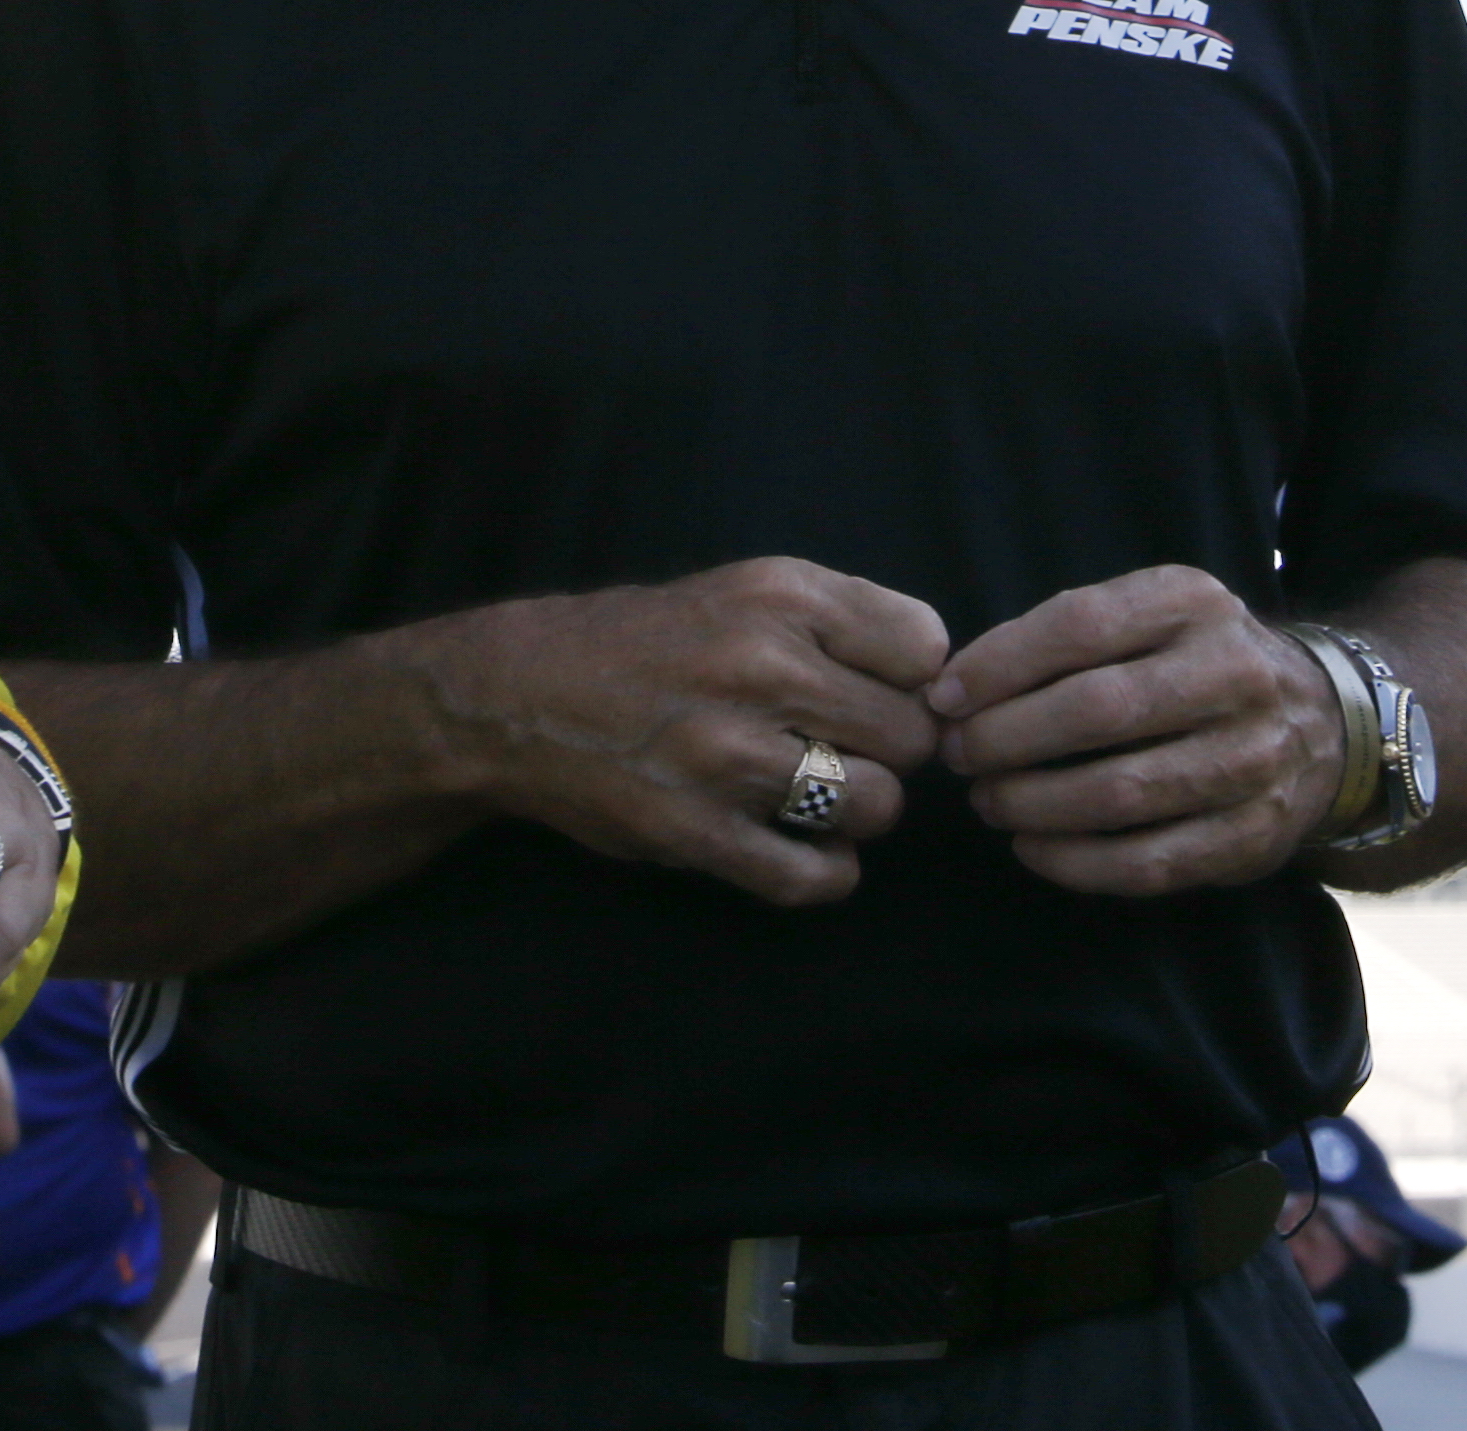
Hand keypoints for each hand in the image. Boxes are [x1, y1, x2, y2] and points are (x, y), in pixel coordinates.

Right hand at [404, 560, 949, 907]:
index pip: (927, 650)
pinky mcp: (696, 830)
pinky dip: (826, 873)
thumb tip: (948, 691)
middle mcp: (760, 665)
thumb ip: (843, 623)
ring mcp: (726, 753)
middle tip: (838, 749)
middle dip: (885, 750)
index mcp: (780, 593)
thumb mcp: (744, 590)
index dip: (910, 680)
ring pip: (876, 806)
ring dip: (856, 811)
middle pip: (912, 736)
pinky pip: (814, 875)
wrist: (518, 694)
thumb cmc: (649, 641)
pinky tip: (804, 850)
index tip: (871, 692)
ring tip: (815, 795)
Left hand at [934, 566, 1344, 893]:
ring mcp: (1254, 759)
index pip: (1080, 627)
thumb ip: (1063, 638)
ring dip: (1035, 805)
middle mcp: (1234, 675)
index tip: (943, 698)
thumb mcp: (1147, 615)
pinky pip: (1153, 860)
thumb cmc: (1193, 662)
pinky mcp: (1256, 834)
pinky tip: (1034, 849)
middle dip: (1007, 739)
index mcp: (1192, 603)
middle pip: (1098, 711)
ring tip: (989, 802)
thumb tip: (954, 690)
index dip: (999, 665)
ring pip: (1123, 792)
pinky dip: (1078, 863)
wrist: (1326, 722)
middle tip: (958, 757)